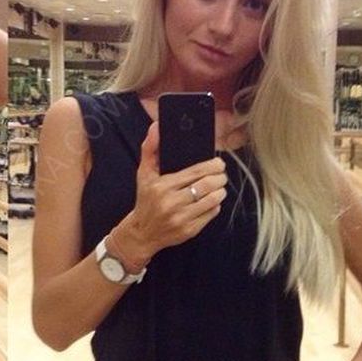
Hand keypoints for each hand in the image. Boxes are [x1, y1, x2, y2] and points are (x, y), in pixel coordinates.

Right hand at [123, 122, 227, 257]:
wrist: (141, 233)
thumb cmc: (145, 200)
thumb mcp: (143, 174)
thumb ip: (150, 149)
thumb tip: (156, 127)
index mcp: (162, 186)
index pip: (196, 172)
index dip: (213, 166)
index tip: (219, 164)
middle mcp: (172, 203)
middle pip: (208, 185)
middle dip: (220, 178)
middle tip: (221, 175)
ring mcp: (181, 218)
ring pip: (213, 199)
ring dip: (220, 191)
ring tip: (217, 187)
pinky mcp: (189, 230)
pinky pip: (211, 213)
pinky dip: (215, 206)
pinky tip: (209, 202)